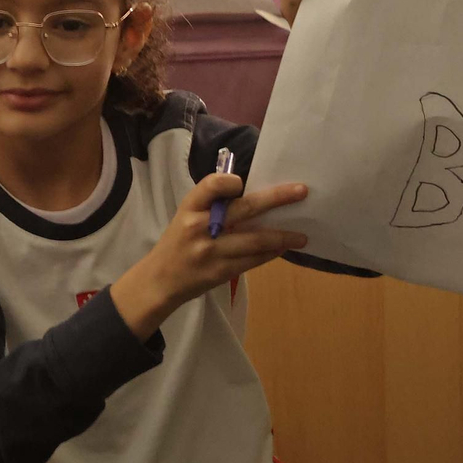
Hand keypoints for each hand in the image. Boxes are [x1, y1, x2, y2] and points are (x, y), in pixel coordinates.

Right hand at [110, 174, 309, 338]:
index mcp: (190, 207)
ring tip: (302, 237)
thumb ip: (215, 204)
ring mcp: (211, 251)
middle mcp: (199, 226)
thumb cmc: (180, 241)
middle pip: (245, 208)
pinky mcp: (220, 271)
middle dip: (277, 198)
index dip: (230, 182)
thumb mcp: (188, 215)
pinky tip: (283, 248)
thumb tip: (258, 194)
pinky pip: (253, 260)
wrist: (160, 280)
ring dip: (283, 236)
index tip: (245, 183)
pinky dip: (271, 253)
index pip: (212, 185)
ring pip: (256, 240)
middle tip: (302, 191)